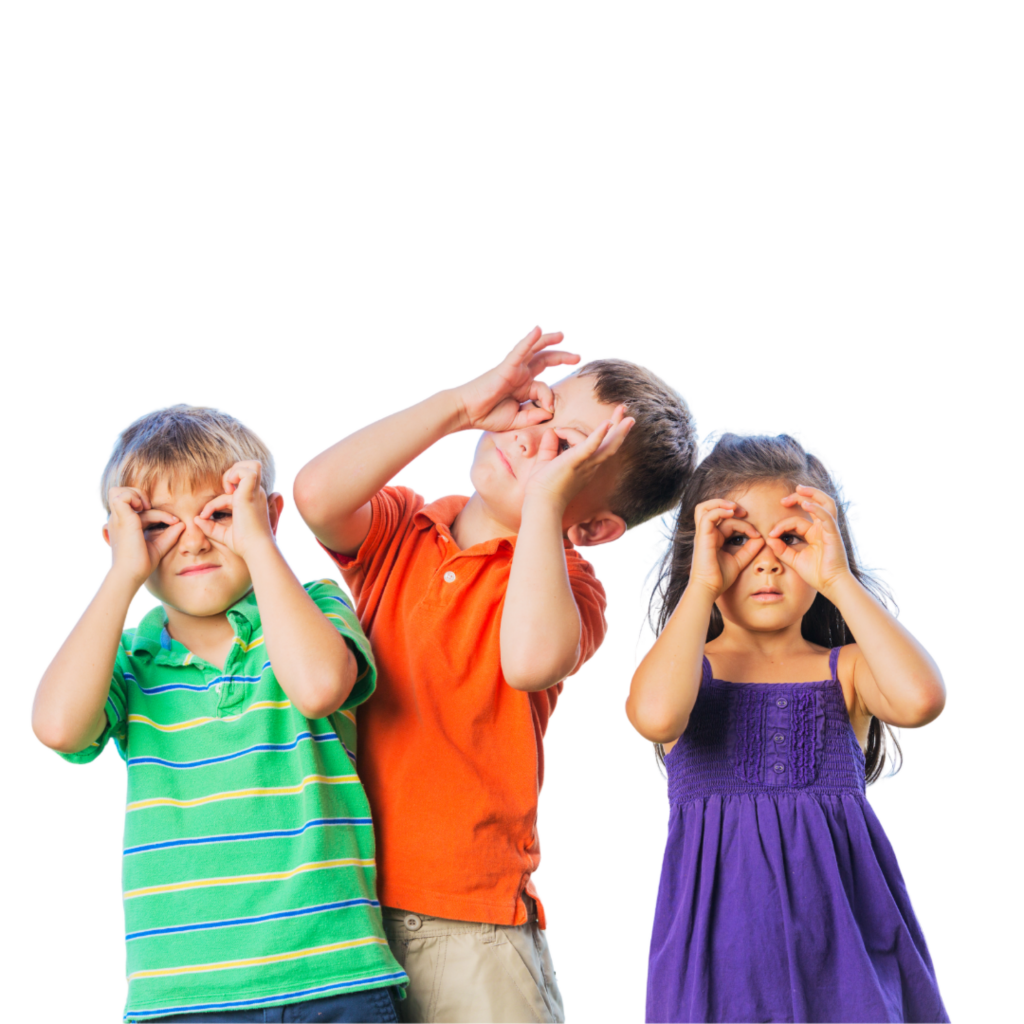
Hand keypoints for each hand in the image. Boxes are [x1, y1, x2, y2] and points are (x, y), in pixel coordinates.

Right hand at [102, 486, 184, 585]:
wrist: (130, 574)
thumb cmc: (141, 564)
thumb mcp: (158, 546)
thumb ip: (169, 535)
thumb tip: (182, 524)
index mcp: (125, 526)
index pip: (140, 509)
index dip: (159, 512)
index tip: (174, 522)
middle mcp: (119, 520)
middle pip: (123, 494)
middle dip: (140, 495)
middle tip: (152, 509)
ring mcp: (118, 519)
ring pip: (119, 492)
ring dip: (136, 495)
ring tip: (147, 507)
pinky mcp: (122, 519)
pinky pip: (122, 497)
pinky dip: (135, 498)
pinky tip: (145, 509)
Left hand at [194, 461, 277, 559]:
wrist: (255, 549)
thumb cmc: (243, 545)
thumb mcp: (224, 534)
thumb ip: (210, 527)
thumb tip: (196, 519)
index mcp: (252, 501)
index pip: (233, 489)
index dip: (215, 500)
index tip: (205, 515)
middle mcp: (256, 494)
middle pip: (250, 468)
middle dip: (233, 473)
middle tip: (224, 491)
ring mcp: (255, 492)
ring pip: (251, 466)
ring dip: (234, 473)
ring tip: (226, 489)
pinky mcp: (250, 494)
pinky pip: (246, 473)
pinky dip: (234, 476)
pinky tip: (227, 491)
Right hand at [453, 323, 582, 432]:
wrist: (466, 412)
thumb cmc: (488, 416)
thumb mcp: (517, 419)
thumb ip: (534, 415)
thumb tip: (550, 411)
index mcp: (523, 387)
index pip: (544, 387)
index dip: (550, 398)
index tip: (549, 410)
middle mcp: (520, 374)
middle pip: (544, 360)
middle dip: (562, 357)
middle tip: (578, 357)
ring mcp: (514, 368)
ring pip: (535, 349)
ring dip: (549, 340)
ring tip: (562, 335)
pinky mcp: (506, 366)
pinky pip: (519, 350)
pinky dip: (529, 339)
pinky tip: (538, 329)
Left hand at [522, 404, 635, 508]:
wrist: (541, 504)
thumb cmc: (543, 488)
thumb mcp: (546, 462)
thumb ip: (550, 447)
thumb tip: (551, 431)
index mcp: (586, 466)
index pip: (593, 444)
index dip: (585, 432)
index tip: (563, 428)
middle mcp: (591, 465)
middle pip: (610, 444)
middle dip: (620, 427)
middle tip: (626, 411)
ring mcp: (586, 464)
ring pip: (608, 445)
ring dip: (618, 428)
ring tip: (625, 413)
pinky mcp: (576, 461)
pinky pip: (591, 446)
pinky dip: (599, 434)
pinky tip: (607, 423)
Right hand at [689, 499, 763, 598]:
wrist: (709, 589)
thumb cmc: (719, 578)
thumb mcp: (739, 561)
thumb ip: (749, 550)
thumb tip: (762, 539)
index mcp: (713, 539)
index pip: (727, 522)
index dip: (744, 524)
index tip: (757, 535)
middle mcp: (706, 534)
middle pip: (710, 508)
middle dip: (728, 505)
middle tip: (743, 512)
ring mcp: (703, 534)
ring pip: (704, 507)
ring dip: (721, 503)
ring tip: (734, 508)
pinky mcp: (702, 537)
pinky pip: (708, 516)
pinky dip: (719, 510)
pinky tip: (732, 513)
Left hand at [766, 485, 851, 595]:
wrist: (831, 585)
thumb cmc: (816, 574)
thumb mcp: (794, 560)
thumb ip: (781, 549)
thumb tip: (768, 538)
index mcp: (814, 533)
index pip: (797, 521)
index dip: (782, 525)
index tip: (771, 534)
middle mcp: (823, 528)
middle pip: (815, 504)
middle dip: (800, 497)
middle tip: (784, 499)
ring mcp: (830, 530)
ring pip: (826, 503)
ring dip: (813, 494)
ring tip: (799, 489)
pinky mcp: (834, 534)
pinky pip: (827, 517)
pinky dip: (817, 509)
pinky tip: (806, 504)